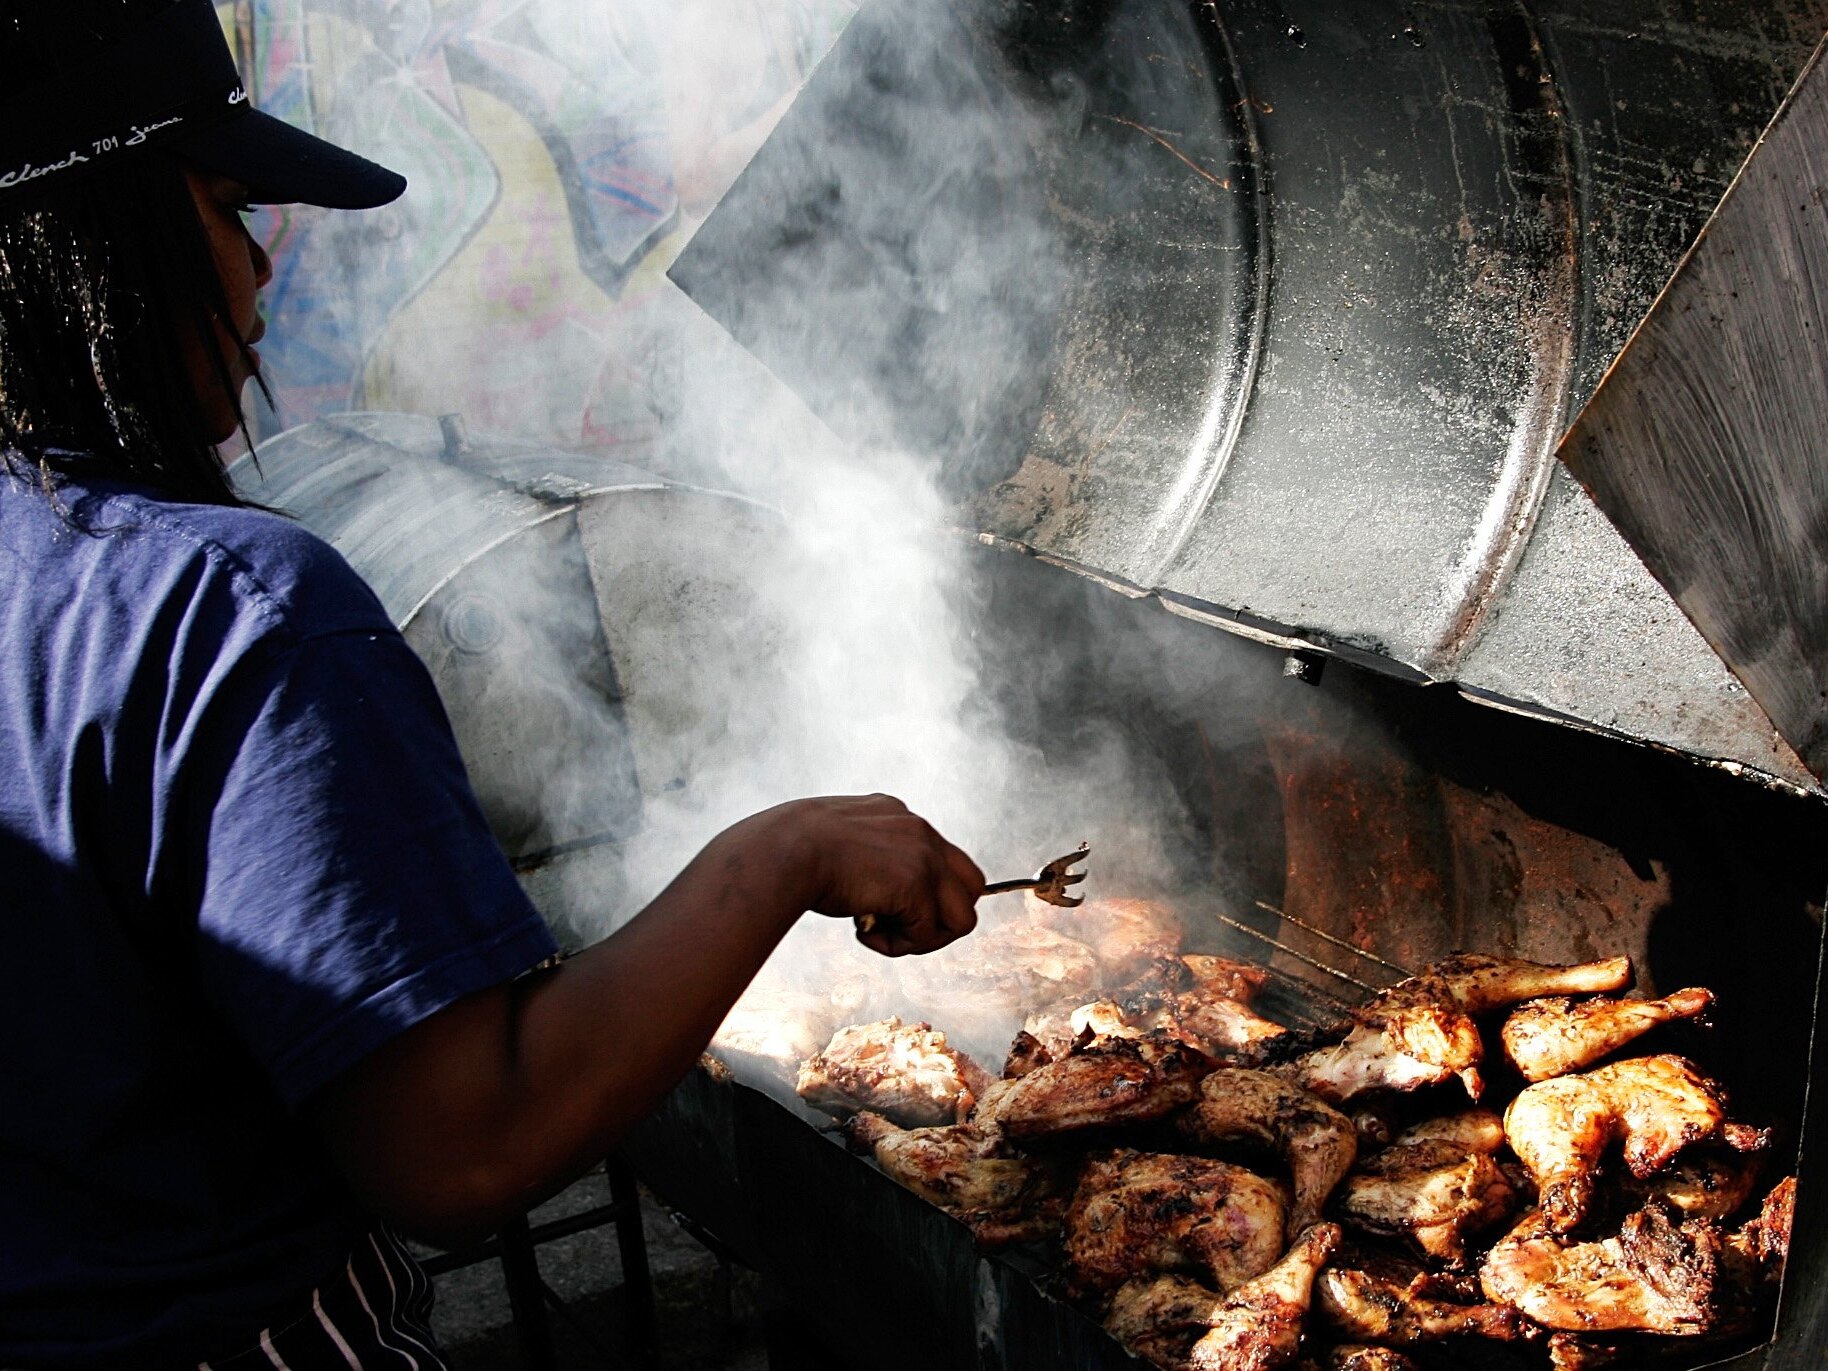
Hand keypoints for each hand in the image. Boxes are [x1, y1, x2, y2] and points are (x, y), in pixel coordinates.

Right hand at [753, 794, 983, 956]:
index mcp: (896, 814)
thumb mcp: (835, 838)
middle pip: (971, 885)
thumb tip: (870, 885)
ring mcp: (923, 855)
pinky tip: (862, 929)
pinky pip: (928, 935)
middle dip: (941, 917)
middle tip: (897, 927)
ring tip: (880, 931)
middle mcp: (919, 829)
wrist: (781, 850)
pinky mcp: (917, 884)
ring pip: (962, 917)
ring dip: (923, 937)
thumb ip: (864, 853)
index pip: (943, 858)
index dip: (927, 894)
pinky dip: (896, 945)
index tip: (891, 908)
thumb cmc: (789, 850)